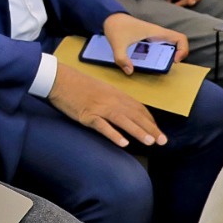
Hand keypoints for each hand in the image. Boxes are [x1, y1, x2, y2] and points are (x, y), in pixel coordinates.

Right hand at [46, 64, 166, 147]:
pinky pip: (102, 125)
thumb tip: (125, 111)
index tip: (157, 131)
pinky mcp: (87, 114)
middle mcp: (111, 100)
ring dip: (138, 131)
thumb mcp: (100, 89)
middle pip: (135, 115)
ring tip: (150, 142)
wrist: (59, 79)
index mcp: (115, 94)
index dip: (150, 120)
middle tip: (163, 141)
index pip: (138, 108)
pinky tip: (123, 143)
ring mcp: (99, 107)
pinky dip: (113, 134)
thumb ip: (113, 99)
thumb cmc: (78, 84)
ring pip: (123, 120)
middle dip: (150, 128)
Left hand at [103, 11, 187, 68]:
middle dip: (174, 56)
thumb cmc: (116, 26)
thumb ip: (121, 58)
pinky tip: (146, 63)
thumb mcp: (117, 44)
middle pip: (176, 45)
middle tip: (164, 65)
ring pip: (167, 47)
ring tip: (155, 66)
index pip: (180, 38)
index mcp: (156, 32)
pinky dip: (156, 56)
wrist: (109, 17)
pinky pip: (157, 49)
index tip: (174, 60)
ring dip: (165, 57)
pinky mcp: (146, 40)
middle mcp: (157, 35)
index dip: (183, 50)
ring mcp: (152, 37)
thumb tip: (130, 72)